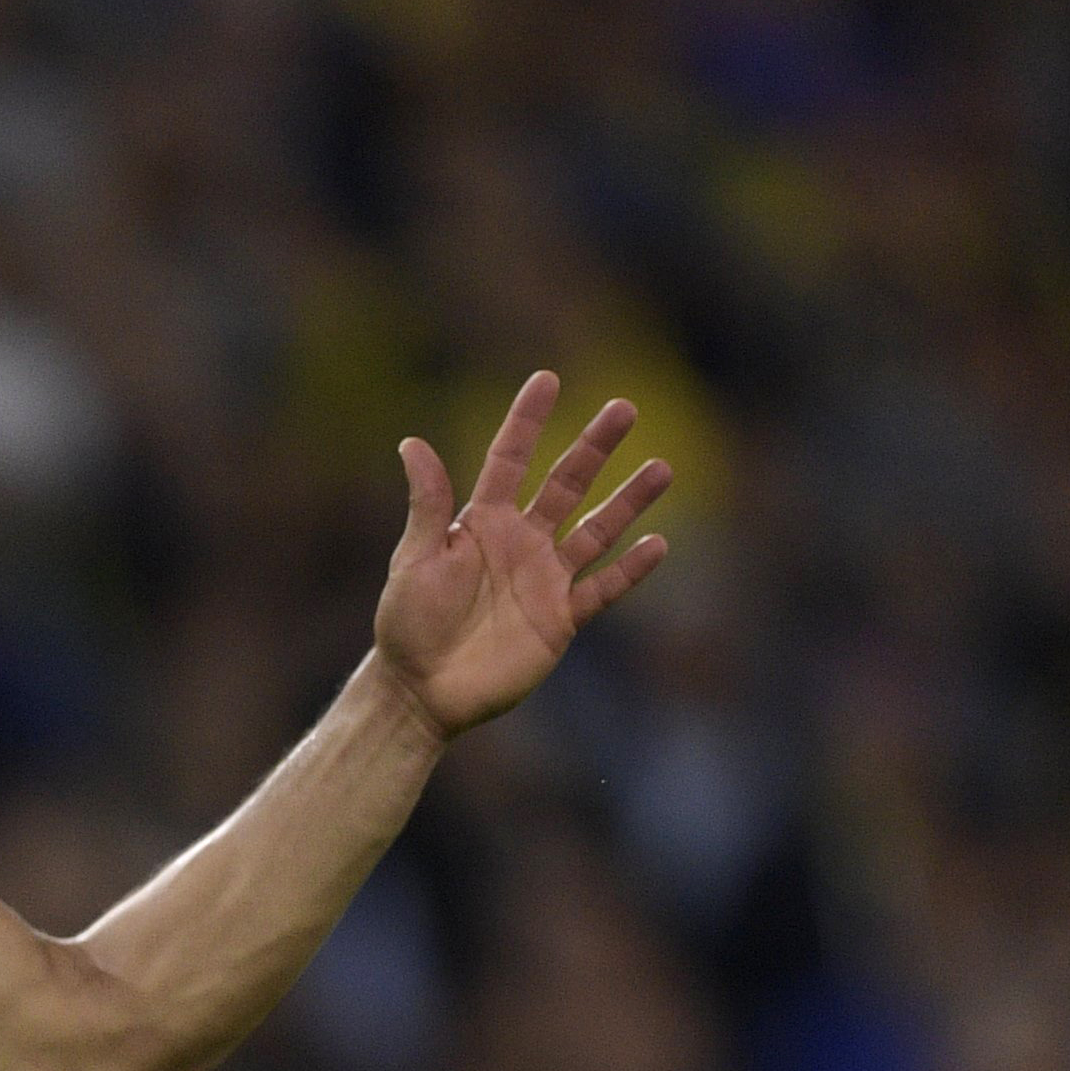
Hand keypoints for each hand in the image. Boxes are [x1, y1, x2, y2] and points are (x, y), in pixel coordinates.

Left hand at [374, 371, 670, 738]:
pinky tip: (657, 544)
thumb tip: (411, 443)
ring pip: (596, 530)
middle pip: (565, 484)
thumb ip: (428, 505)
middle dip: (594, 447)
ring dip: (628, 501)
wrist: (421, 691)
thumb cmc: (407, 624)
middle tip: (625, 407)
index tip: (546, 380)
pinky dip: (630, 570)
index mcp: (483, 523)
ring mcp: (545, 579)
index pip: (509, 460)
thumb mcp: (416, 559)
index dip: (527, 421)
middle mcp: (521, 543)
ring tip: (663, 467)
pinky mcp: (561, 619)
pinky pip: (603, 589)